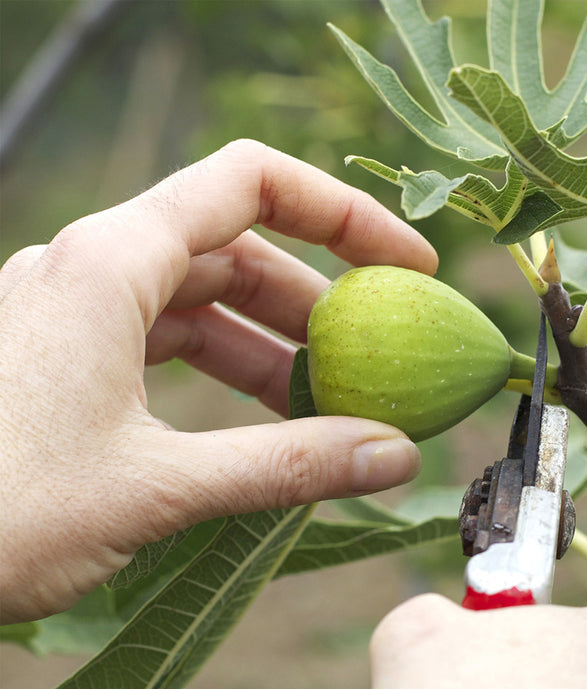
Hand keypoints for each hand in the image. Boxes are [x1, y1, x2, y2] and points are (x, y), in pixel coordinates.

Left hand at [0, 139, 436, 623]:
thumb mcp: (157, 487)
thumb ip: (285, 467)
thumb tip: (393, 458)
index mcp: (110, 262)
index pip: (252, 183)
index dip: (343, 215)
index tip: (402, 266)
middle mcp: (90, 269)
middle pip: (235, 248)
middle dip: (315, 302)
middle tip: (374, 358)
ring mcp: (73, 313)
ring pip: (200, 302)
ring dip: (270, 347)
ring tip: (327, 406)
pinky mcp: (64, 358)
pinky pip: (164, 343)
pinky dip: (221, 375)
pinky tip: (257, 423)